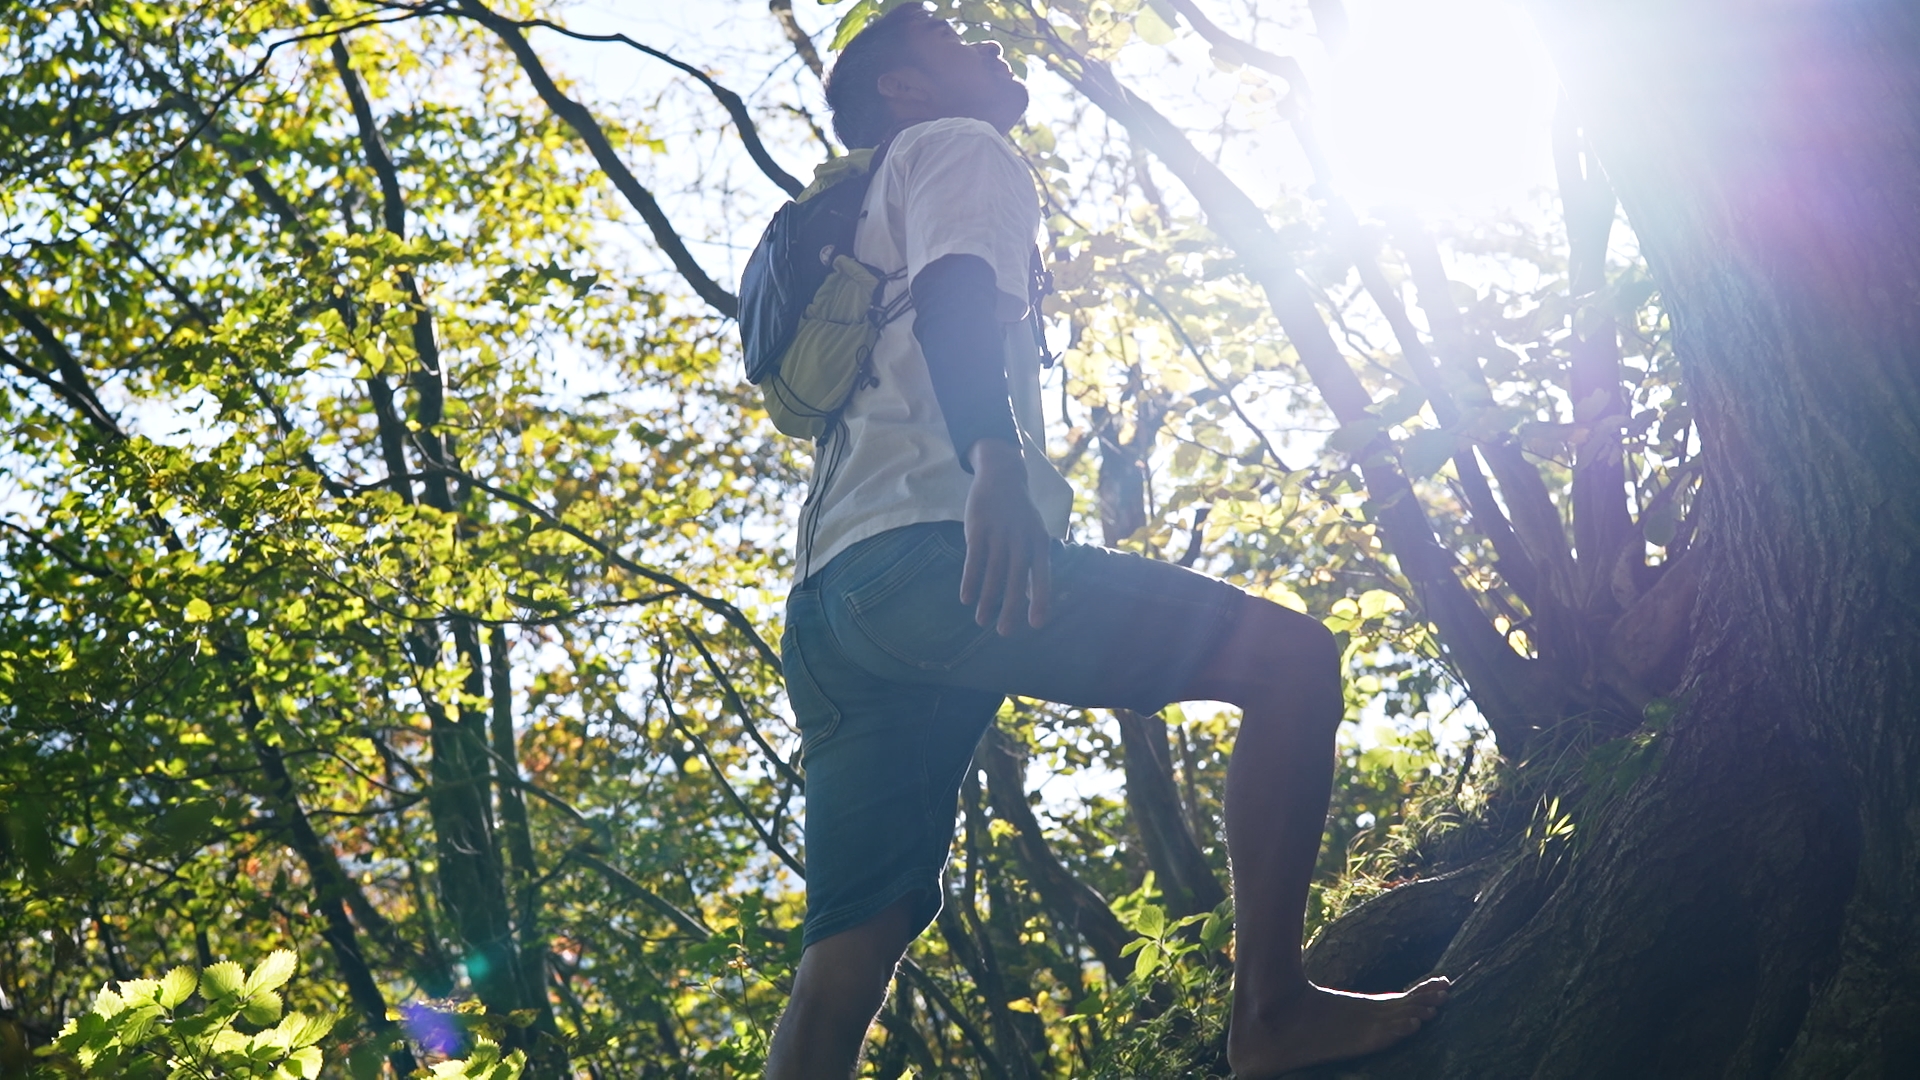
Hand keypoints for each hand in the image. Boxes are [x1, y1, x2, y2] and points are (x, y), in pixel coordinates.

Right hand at [959, 439, 1051, 635]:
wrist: (1003, 476)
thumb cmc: (1020, 513)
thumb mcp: (1034, 534)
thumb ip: (1034, 563)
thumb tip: (1031, 597)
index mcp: (1040, 542)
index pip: (1042, 575)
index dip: (1040, 600)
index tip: (1036, 624)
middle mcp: (1022, 539)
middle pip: (1016, 579)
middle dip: (1010, 608)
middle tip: (1004, 632)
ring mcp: (1000, 533)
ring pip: (994, 572)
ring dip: (987, 599)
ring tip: (981, 621)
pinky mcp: (978, 527)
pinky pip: (974, 559)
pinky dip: (971, 580)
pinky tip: (966, 598)